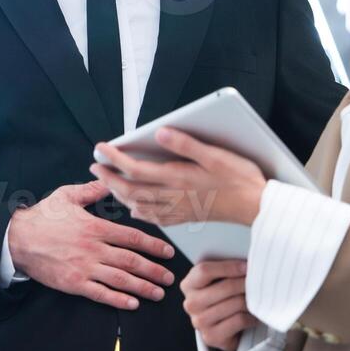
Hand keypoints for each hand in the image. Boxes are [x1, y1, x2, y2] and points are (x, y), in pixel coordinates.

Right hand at [7, 179, 176, 309]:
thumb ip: (91, 191)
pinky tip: (131, 303)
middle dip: (154, 271)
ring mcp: (84, 268)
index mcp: (95, 227)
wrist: (17, 239)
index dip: (153, 245)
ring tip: (158, 293)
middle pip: (131, 261)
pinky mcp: (74, 283)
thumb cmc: (42, 217)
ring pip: (120, 280)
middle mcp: (93, 249)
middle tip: (170, 278)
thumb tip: (109, 182)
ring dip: (142, 287)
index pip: (131, 237)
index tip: (168, 252)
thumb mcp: (66, 196)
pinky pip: (100, 293)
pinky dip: (118, 300)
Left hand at [90, 128, 267, 226]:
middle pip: (130, 189)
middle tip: (94, 167)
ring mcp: (177, 210)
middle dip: (108, 178)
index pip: (134, 169)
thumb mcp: (215, 155)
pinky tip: (136, 208)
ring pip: (138, 205)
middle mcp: (172, 196)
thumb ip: (186, 145)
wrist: (256, 208)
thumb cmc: (240, 179)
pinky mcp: (184, 217)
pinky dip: (139, 210)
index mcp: (177, 178)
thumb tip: (160, 133)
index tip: (99, 148)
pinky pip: (153, 217)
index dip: (113, 158)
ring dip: (120, 194)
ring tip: (109, 183)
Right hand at [182, 259, 256, 350]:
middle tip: (259, 281)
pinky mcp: (211, 336)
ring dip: (251, 300)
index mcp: (189, 285)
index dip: (229, 267)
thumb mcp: (216, 281)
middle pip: (224, 287)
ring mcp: (199, 321)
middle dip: (245, 283)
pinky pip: (239, 320)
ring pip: (235, 304)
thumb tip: (248, 261)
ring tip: (259, 297)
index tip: (247, 266)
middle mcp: (191, 303)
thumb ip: (224, 270)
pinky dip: (251, 317)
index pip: (204, 270)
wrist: (220, 328)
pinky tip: (254, 315)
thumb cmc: (221, 299)